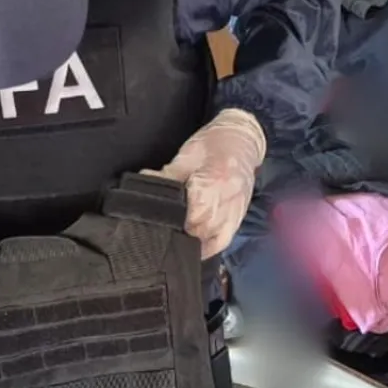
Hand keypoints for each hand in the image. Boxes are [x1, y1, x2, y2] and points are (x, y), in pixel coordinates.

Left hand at [150, 109, 265, 259]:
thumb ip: (168, 174)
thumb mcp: (188, 154)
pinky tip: (193, 248)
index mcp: (216, 180)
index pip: (194, 210)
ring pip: (212, 238)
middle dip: (181, 231)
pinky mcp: (238, 217)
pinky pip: (223, 241)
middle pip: (201, 227)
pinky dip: (207, 248)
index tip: (158, 219)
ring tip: (175, 237)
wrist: (243, 139)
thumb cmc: (214, 143)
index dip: (175, 218)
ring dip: (192, 240)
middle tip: (161, 228)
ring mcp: (236, 211)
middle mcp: (229, 199)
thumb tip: (144, 182)